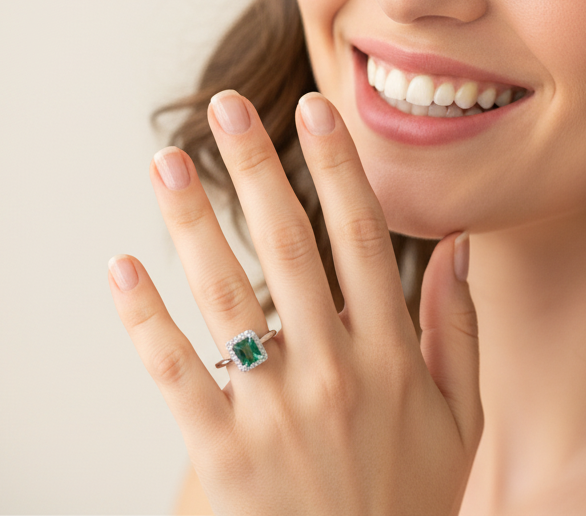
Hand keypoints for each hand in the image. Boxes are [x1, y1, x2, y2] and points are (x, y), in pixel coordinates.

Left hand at [108, 89, 481, 514]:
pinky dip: (145, 319)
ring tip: (167, 162)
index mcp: (393, 354)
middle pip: (289, 247)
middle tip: (227, 108)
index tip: (317, 110)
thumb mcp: (464, 419)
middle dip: (258, 168)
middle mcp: (335, 369)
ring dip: (192, 222)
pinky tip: (122, 269)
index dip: (339, 168)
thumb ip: (462, 329)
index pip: (364, 238)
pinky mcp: (224, 455)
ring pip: (227, 295)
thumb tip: (460, 247)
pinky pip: (176, 374)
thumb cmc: (412, 501)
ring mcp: (276, 410)